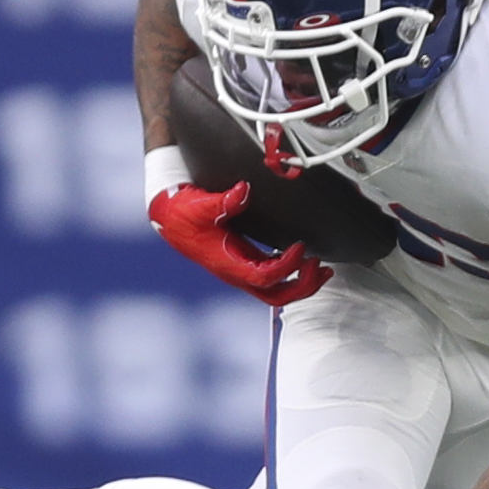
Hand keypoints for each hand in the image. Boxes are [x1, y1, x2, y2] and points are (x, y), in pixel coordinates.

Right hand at [151, 182, 329, 308]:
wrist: (168, 218)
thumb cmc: (183, 213)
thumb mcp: (201, 205)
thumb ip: (224, 201)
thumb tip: (243, 191)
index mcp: (227, 265)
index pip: (265, 277)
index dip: (287, 266)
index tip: (300, 246)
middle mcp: (236, 273)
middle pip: (276, 297)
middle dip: (302, 286)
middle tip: (320, 266)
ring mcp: (241, 270)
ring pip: (276, 293)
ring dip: (302, 284)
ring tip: (321, 269)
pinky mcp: (244, 263)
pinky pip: (272, 280)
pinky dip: (292, 274)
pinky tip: (301, 259)